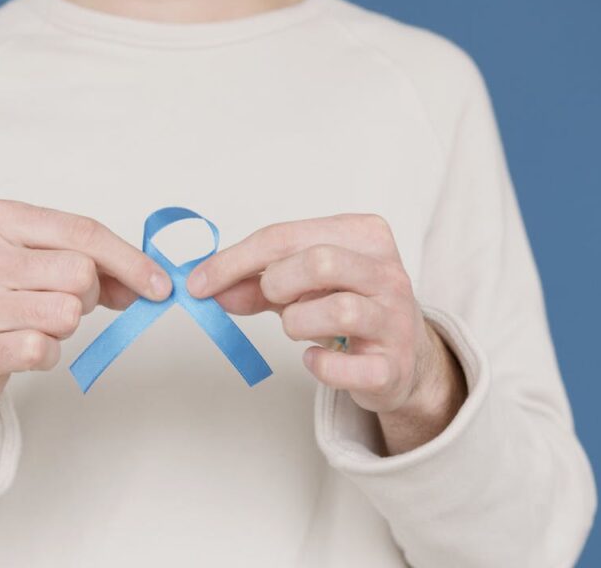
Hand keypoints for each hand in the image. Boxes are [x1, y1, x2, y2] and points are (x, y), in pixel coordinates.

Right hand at [0, 200, 171, 474]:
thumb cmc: (0, 301)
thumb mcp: (39, 265)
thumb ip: (93, 265)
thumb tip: (150, 283)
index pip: (83, 231)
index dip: (130, 260)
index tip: (160, 284)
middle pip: (80, 272)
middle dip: (86, 296)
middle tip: (60, 304)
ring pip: (67, 313)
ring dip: (63, 327)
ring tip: (34, 324)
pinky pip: (44, 349)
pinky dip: (45, 355)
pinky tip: (20, 348)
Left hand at [186, 214, 464, 454]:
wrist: (402, 360)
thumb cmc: (347, 308)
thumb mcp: (300, 286)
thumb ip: (255, 283)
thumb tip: (210, 287)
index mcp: (363, 235)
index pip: (287, 235)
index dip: (234, 261)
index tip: (199, 283)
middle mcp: (387, 272)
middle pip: (319, 262)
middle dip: (277, 284)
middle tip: (271, 300)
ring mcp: (396, 319)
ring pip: (339, 310)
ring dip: (298, 323)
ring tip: (299, 328)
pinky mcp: (393, 365)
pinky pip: (347, 366)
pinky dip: (319, 365)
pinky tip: (314, 358)